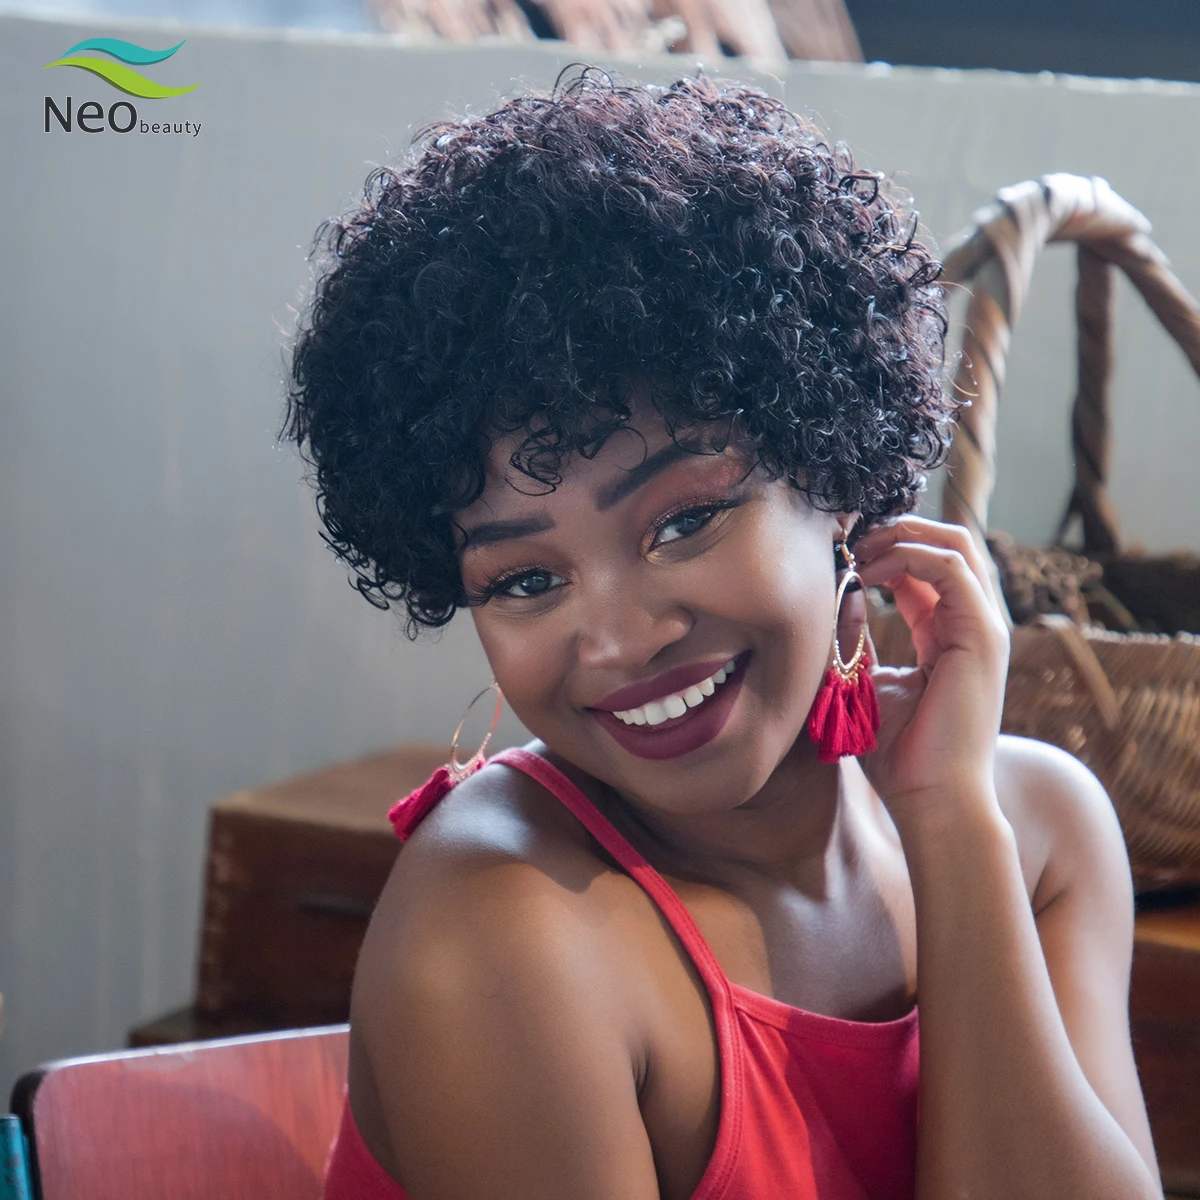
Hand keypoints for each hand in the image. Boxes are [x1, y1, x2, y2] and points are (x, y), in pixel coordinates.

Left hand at [850, 516, 1010, 830]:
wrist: (932, 799)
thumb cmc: (900, 755)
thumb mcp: (869, 684)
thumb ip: (858, 643)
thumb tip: (837, 601)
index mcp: (950, 632)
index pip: (927, 565)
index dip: (886, 547)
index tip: (840, 553)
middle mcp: (973, 623)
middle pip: (949, 542)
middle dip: (897, 529)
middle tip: (849, 539)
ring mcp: (984, 627)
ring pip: (956, 544)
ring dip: (901, 536)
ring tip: (856, 552)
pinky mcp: (982, 635)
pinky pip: (951, 568)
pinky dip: (907, 558)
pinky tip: (867, 576)